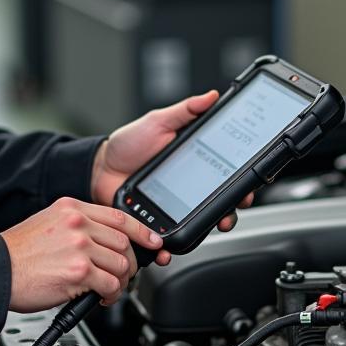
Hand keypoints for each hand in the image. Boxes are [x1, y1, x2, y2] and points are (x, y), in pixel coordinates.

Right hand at [0, 197, 164, 310]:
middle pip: (124, 242)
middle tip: (120, 277)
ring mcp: (79, 246)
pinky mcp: (78, 272)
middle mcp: (78, 223)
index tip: (152, 242)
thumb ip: (78, 226)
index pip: (119, 216)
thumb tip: (105, 242)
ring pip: (121, 264)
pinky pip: (110, 284)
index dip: (141, 231)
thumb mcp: (50, 223)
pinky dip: (110, 295)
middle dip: (128, 264)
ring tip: (107, 289)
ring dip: (119, 282)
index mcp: (73, 208)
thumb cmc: (18, 253)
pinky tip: (100, 298)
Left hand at [91, 90, 254, 265]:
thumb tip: (211, 96)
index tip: (246, 191)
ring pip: (196, 227)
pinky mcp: (154, 224)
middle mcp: (187, 189)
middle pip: (217, 206)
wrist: (100, 168)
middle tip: (227, 216)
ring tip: (201, 233)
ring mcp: (172, 208)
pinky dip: (168, 249)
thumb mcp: (158, 122)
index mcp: (193, 163)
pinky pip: (165, 240)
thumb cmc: (128, 144)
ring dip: (203, 233)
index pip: (224, 177)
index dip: (239, 186)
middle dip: (227, 214)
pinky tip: (166, 249)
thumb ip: (185, 111)